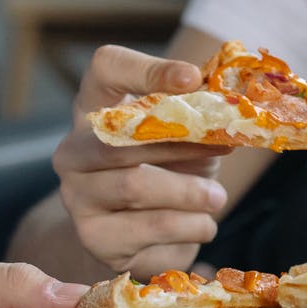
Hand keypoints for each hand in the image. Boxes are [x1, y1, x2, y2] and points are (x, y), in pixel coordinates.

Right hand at [54, 45, 231, 275]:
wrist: (147, 239)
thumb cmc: (170, 173)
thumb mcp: (187, 138)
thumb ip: (200, 116)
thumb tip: (233, 103)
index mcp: (95, 108)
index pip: (106, 68)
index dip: (148, 70)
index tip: (192, 78)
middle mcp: (73, 150)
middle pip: (119, 139)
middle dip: (179, 144)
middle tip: (227, 147)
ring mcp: (77, 196)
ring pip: (134, 187)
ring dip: (190, 192)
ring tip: (217, 198)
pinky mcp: (95, 237)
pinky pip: (150, 227)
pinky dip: (189, 226)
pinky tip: (202, 224)